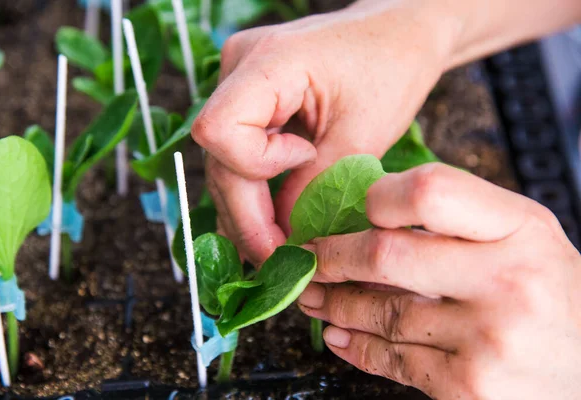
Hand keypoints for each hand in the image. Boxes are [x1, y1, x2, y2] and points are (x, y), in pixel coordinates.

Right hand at [192, 0, 459, 262]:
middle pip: (219, 155)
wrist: (398, 32)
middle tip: (279, 258)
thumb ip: (317, 187)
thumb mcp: (364, 132)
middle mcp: (239, 67)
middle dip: (247, 212)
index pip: (219, 130)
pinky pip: (239, 152)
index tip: (305, 163)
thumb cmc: (392, 65)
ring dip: (249, 207)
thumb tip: (285, 240)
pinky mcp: (250, 98)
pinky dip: (256, 189)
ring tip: (279, 246)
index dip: (254, 168)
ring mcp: (239, 82)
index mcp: (268, 61)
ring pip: (224, 160)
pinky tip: (274, 218)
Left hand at [298, 163, 580, 399]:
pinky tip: (339, 336)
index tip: (359, 210)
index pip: (429, 192)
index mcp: (520, 228)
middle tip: (309, 257)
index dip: (380, 198)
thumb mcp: (524, 236)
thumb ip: (459, 218)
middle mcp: (506, 280)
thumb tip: (371, 215)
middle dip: (332, 256)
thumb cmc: (551, 293)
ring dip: (335, 303)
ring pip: (382, 312)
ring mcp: (487, 338)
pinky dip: (357, 347)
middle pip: (387, 255)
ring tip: (313, 296)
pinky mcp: (469, 386)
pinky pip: (394, 361)